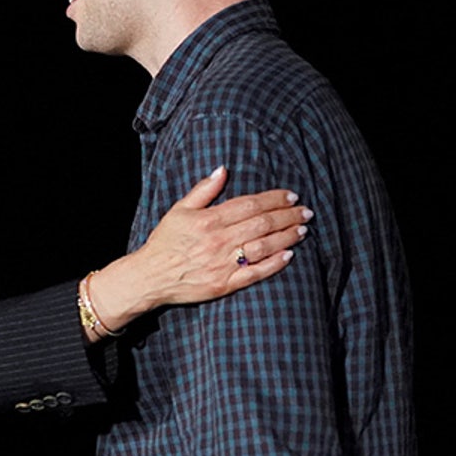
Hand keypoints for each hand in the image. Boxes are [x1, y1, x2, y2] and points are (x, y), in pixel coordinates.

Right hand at [89, 167, 308, 332]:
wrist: (149, 277)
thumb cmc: (164, 242)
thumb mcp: (179, 210)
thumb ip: (203, 190)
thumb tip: (223, 170)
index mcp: (209, 220)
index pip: (250, 205)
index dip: (274, 199)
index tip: (291, 196)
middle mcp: (219, 241)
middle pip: (262, 224)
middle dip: (288, 216)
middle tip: (306, 211)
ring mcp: (223, 264)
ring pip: (263, 247)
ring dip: (286, 237)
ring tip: (302, 230)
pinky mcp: (224, 285)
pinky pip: (255, 274)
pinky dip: (274, 264)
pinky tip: (289, 255)